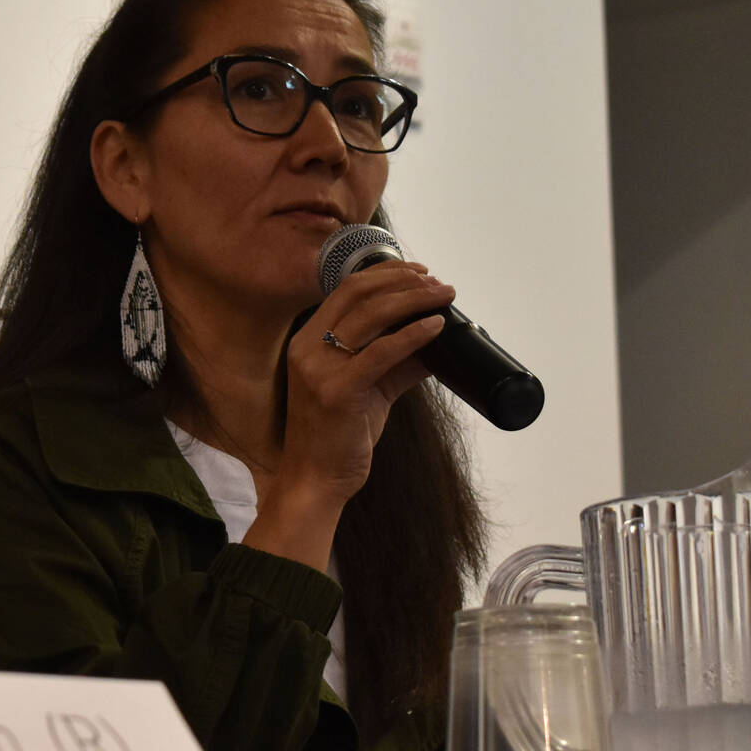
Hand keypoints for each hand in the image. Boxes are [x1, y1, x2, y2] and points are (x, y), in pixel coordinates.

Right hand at [241, 262, 451, 569]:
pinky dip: (412, 335)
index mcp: (307, 340)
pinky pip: (381, 353)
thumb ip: (396, 362)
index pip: (347, 288)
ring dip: (414, 300)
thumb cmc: (340, 435)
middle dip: (404, 281)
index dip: (386, 273)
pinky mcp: (337, 392)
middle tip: (438, 282)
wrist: (316, 480)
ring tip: (443, 297)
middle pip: (359, 293)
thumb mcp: (369, 389)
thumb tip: (436, 339)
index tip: (419, 271)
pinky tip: (436, 327)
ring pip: (372, 316)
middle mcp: (307, 348)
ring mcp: (319, 369)